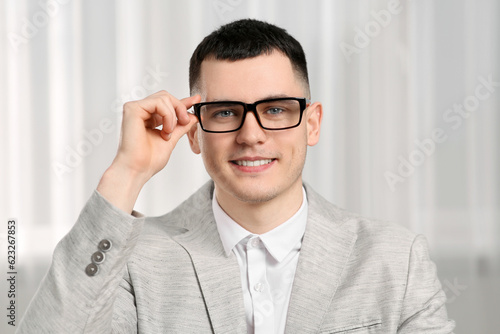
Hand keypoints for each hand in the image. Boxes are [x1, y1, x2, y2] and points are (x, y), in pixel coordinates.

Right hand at [97, 91, 200, 212]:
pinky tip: (165, 130)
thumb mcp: (171, 139)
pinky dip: (167, 115)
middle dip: (180, 108)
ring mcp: (135, 109)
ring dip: (173, 116)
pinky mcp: (132, 109)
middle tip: (185, 122)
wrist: (138, 169)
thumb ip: (181, 127)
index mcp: (149, 118)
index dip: (183, 102)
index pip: (167, 104)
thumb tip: (193, 116)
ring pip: (164, 97)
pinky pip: (158, 102)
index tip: (197, 99)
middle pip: (166, 96)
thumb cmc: (149, 160)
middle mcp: (141, 111)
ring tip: (169, 133)